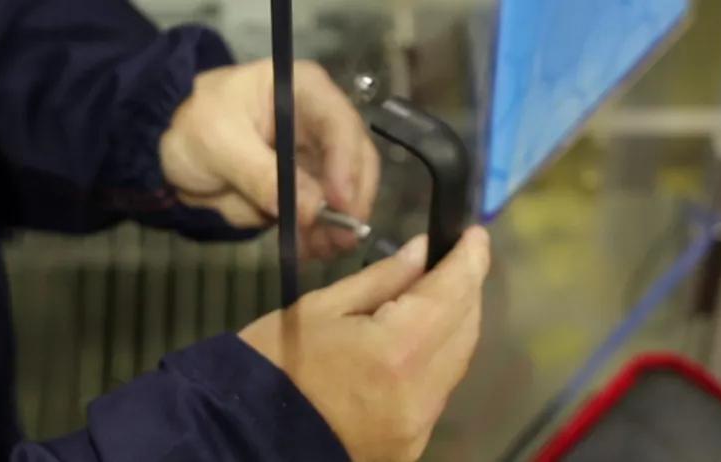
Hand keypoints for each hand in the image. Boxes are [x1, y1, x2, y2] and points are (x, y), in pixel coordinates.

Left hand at [160, 59, 378, 258]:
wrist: (169, 147)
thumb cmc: (193, 126)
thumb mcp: (220, 145)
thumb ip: (263, 176)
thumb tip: (312, 209)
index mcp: (303, 90)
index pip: (340, 124)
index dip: (347, 165)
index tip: (341, 205)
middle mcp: (319, 121)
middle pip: (354, 161)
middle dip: (350, 202)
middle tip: (341, 239)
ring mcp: (314, 157)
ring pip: (342, 194)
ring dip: (336, 225)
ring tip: (322, 252)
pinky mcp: (304, 188)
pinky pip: (319, 214)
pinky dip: (316, 234)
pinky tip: (306, 252)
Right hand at [239, 226, 491, 460]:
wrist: (246, 438)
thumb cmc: (273, 365)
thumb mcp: (320, 308)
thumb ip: (381, 280)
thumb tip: (422, 252)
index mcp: (398, 350)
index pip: (454, 293)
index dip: (470, 259)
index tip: (474, 234)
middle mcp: (422, 391)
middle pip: (466, 328)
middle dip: (466, 289)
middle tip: (455, 258)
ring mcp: (420, 423)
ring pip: (456, 361)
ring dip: (454, 324)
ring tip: (437, 294)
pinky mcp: (411, 444)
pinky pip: (437, 391)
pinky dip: (436, 359)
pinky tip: (419, 340)